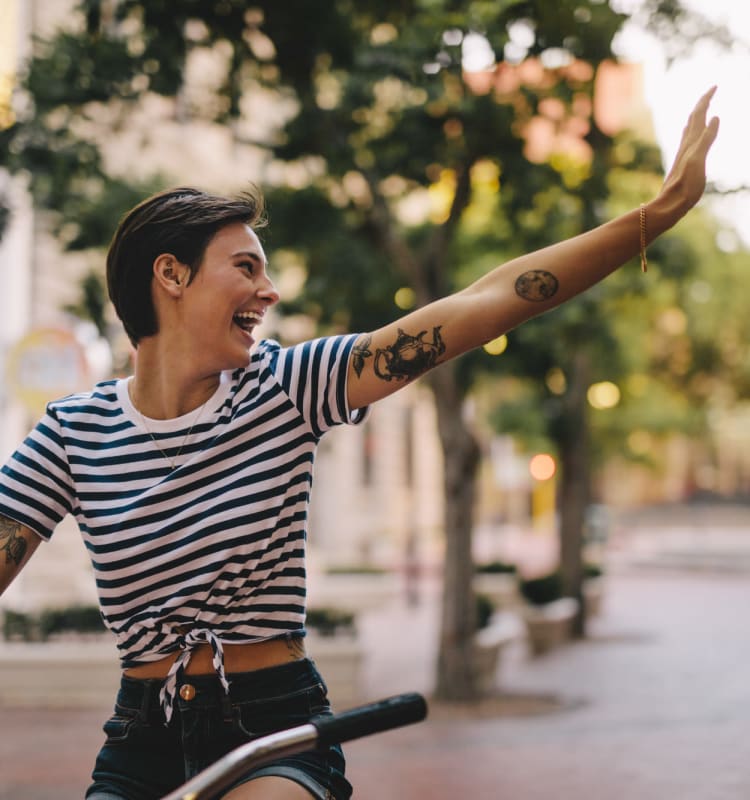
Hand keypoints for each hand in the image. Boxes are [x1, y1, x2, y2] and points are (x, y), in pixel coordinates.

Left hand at [659, 86, 719, 214]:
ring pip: (690, 129)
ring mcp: (683, 155)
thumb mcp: (698, 160)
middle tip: (713, 90)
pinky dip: (694, 132)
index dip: (706, 99)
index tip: (715, 85)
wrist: (669, 205)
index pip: (699, 114)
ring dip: (697, 115)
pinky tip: (692, 137)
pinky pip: (689, 141)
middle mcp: (686, 146)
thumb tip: (715, 116)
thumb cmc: (685, 186)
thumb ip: (706, 139)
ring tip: (703, 108)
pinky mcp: (683, 164)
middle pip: (694, 118)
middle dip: (703, 103)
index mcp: (691, 142)